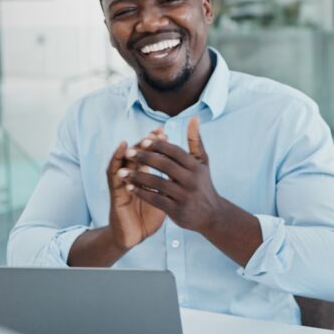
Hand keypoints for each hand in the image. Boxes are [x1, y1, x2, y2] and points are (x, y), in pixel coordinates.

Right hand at [107, 128, 166, 250]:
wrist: (135, 235)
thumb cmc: (149, 216)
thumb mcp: (165, 198)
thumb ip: (171, 183)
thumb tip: (183, 171)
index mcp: (145, 176)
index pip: (150, 155)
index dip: (156, 143)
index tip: (165, 132)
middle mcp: (133, 177)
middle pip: (137, 154)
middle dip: (145, 142)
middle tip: (155, 132)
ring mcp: (122, 183)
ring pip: (123, 161)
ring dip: (130, 150)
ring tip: (137, 139)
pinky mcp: (115, 193)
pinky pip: (112, 176)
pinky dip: (115, 163)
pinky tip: (121, 155)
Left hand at [121, 117, 223, 236]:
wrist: (212, 215)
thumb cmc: (203, 183)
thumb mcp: (202, 162)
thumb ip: (195, 140)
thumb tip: (193, 118)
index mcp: (195, 166)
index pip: (175, 152)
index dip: (158, 145)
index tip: (142, 140)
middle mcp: (191, 180)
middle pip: (164, 165)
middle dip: (145, 158)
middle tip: (128, 153)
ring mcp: (184, 196)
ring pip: (157, 183)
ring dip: (138, 177)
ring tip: (122, 172)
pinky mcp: (177, 210)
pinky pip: (156, 200)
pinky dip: (142, 193)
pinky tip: (129, 188)